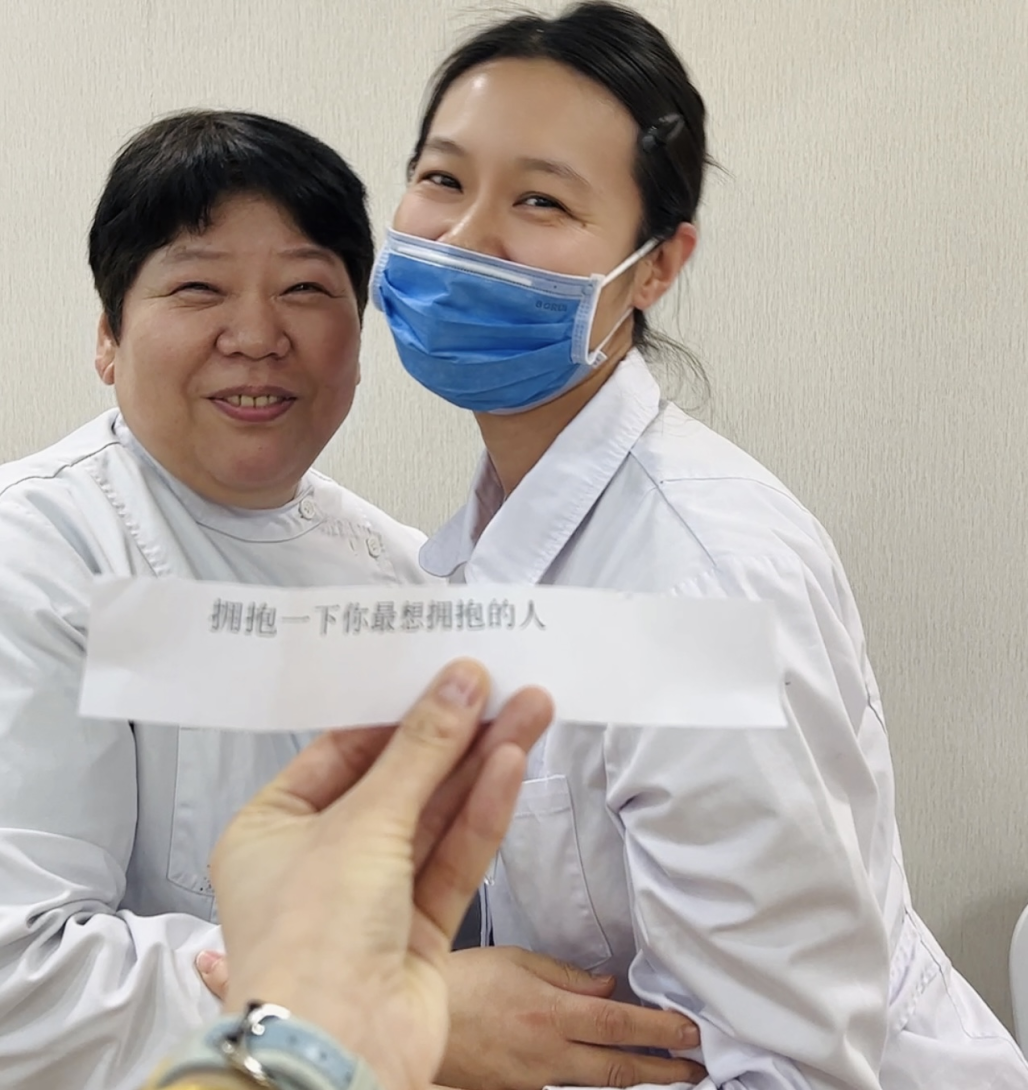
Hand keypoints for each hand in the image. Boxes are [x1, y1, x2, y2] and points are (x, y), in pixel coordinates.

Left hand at [209, 660, 552, 1089]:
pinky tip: (509, 764)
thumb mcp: (364, 822)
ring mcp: (372, 896)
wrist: (338, 1053)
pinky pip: (453, 857)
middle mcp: (321, 859)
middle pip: (399, 780)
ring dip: (480, 764)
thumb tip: (458, 686)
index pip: (342, 752)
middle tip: (501, 688)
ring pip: (436, 816)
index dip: (397, 713)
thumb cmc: (312, 939)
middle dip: (453, 735)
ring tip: (528, 711)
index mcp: (274, 828)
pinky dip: (482, 812)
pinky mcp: (417, 928)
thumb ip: (420, 751)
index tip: (444, 677)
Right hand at [439, 947, 706, 1089]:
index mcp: (550, 1015)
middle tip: (697, 1070)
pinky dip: (589, 1079)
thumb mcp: (516, 960)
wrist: (414, 1022)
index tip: (690, 1032)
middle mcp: (548, 1055)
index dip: (662, 1029)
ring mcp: (533, 1082)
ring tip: (662, 1074)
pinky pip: (562, 1087)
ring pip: (595, 1084)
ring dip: (633, 1078)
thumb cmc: (460, 983)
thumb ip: (565, 975)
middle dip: (664, 1071)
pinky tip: (597, 1071)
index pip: (620, 1024)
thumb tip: (605, 985)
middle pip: (619, 1070)